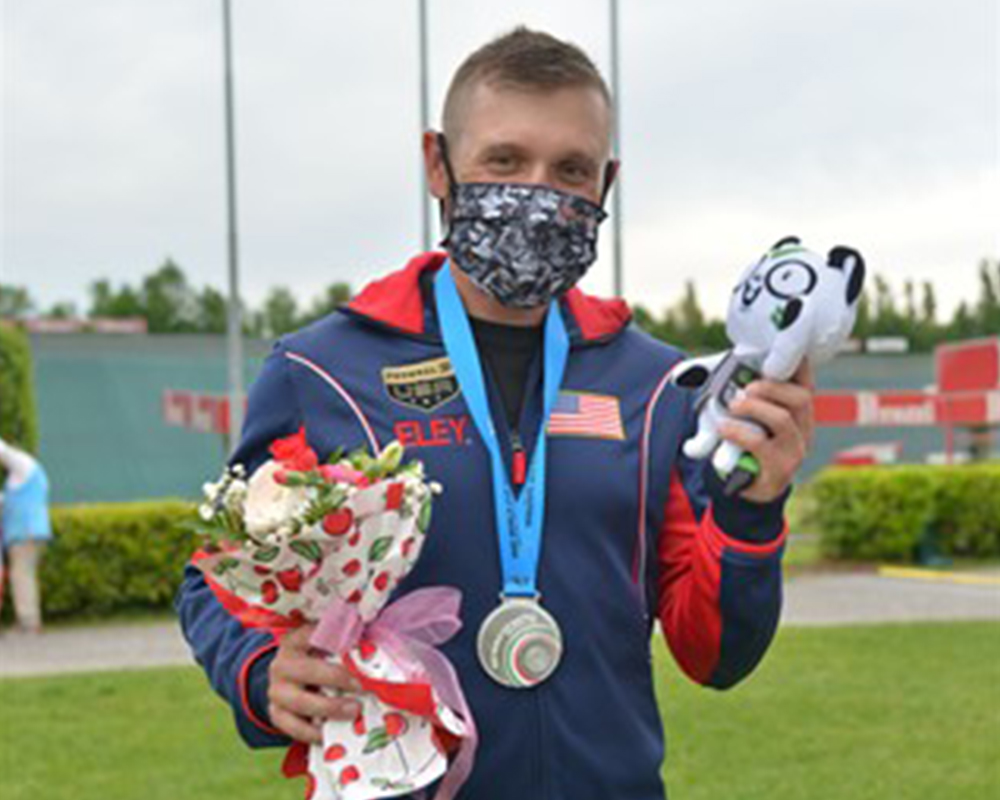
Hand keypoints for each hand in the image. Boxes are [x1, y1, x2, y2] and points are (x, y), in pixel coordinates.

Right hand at [267, 624, 363, 743]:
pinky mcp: (277, 714)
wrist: (287, 681)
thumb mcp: (324, 647)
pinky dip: (315, 733)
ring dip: (330, 708)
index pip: (311, 635)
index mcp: (295, 642)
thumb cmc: (315, 661)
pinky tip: (334, 732)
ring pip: (300, 702)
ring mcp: (276, 691)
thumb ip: (344, 646)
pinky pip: (295, 728)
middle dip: (336, 678)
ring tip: (354, 711)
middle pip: (307, 670)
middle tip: (360, 686)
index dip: (332, 639)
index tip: (354, 644)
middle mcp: (282, 665)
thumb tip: (373, 649)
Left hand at [719, 360, 814, 502]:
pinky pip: (761, 444)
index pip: (805, 382)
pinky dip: (739, 431)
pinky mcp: (780, 468)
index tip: (775, 352)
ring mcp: (795, 450)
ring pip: (783, 419)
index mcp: (798, 411)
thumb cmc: (745, 443)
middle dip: (771, 387)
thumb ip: (733, 393)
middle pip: (801, 398)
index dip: (796, 365)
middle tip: (746, 387)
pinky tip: (724, 427)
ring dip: (754, 407)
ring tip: (734, 405)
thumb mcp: (743, 416)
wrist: (747, 487)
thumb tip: (690, 370)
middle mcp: (803, 428)